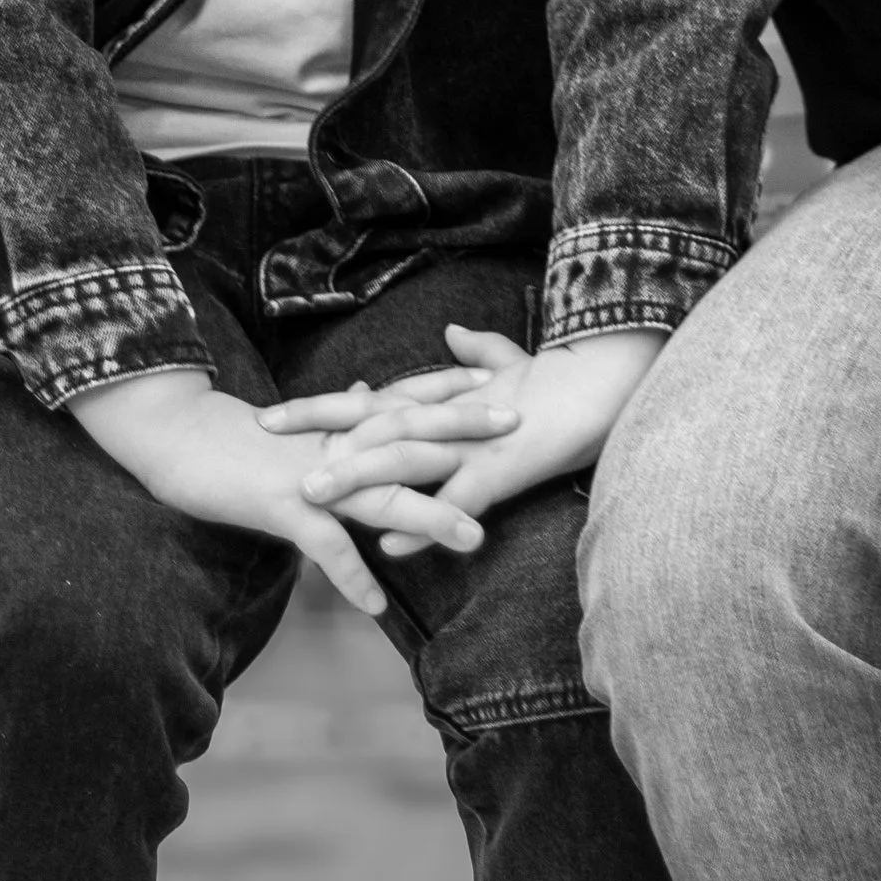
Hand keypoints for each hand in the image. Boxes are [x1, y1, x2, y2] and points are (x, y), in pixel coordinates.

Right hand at [66, 368, 480, 618]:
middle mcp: (337, 444)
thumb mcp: (296, 422)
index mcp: (342, 423)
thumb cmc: (237, 435)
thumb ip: (339, 412)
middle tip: (517, 429)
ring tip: (476, 538)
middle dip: (465, 432)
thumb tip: (367, 390)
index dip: (456, 390)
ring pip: (380, 494)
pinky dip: (350, 576)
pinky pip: (322, 547)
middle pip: (410, 433)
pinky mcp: (282, 507)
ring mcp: (312, 475)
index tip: (506, 381)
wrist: (177, 437)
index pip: (410, 398)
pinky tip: (377, 606)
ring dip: (430, 516)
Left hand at [258, 324, 664, 555]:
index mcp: (449, 396)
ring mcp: (477, 441)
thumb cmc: (573, 374)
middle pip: (373, 418)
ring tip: (311, 494)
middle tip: (262, 431)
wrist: (618, 370)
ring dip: (357, 476)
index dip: (324, 407)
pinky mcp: (508, 466)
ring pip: (406, 456)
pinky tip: (390, 547)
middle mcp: (452, 415)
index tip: (275, 414)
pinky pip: (459, 499)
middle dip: (316, 427)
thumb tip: (453, 333)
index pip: (374, 400)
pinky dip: (424, 524)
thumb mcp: (520, 364)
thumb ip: (482, 353)